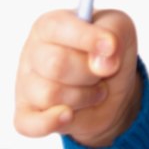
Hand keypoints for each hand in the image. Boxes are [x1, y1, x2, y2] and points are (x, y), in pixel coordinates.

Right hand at [15, 9, 140, 146]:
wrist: (112, 87)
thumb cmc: (110, 51)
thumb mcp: (121, 29)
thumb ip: (114, 34)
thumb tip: (102, 63)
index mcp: (51, 25)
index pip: (58, 28)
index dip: (87, 38)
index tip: (111, 47)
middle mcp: (33, 52)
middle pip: (56, 65)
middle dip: (90, 72)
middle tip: (101, 71)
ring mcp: (27, 84)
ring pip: (50, 95)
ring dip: (85, 95)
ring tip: (93, 87)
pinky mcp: (27, 114)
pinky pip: (32, 124)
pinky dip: (53, 122)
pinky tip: (69, 114)